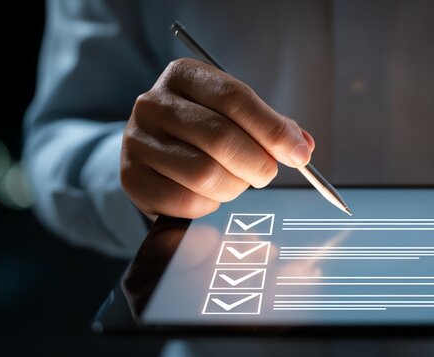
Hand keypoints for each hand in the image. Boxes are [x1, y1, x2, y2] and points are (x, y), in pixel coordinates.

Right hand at [121, 58, 314, 218]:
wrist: (156, 154)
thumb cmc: (203, 131)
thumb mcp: (237, 116)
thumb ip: (271, 128)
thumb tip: (301, 146)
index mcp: (184, 75)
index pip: (234, 98)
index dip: (272, 130)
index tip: (298, 154)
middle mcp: (153, 103)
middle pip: (220, 137)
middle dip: (257, 162)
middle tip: (267, 173)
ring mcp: (137, 140)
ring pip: (204, 173)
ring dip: (234, 186)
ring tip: (236, 182)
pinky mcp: (131, 178)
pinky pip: (184, 200)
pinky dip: (208, 204)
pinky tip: (209, 194)